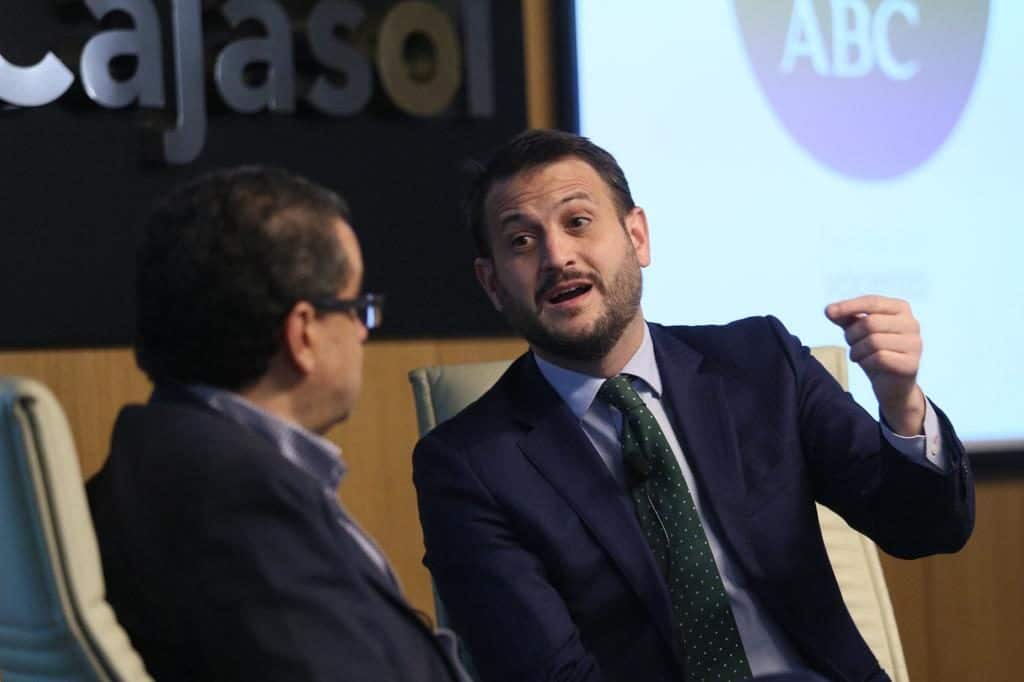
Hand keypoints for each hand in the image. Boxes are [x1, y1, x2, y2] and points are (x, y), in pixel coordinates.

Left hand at [825, 295, 925, 435]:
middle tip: (851, 344)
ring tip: (858, 355)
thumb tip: (829, 310)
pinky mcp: (911, 364)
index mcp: (901, 309)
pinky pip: (879, 358)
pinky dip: (866, 361)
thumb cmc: (874, 351)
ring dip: (857, 350)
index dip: (849, 306)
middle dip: (852, 335)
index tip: (829, 312)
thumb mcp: (858, 331)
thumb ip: (845, 318)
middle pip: (870, 323)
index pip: (872, 301)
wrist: (891, 384)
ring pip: (874, 341)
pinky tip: (867, 364)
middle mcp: (912, 323)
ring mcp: (914, 344)